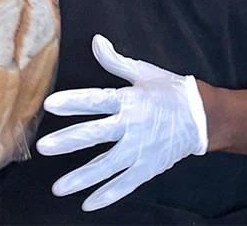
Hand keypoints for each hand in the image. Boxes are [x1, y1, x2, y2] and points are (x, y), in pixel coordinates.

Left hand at [36, 35, 208, 211]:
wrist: (202, 116)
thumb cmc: (170, 91)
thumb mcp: (144, 72)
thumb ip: (116, 61)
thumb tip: (96, 42)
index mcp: (129, 100)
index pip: (96, 99)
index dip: (73, 101)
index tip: (51, 104)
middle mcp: (131, 126)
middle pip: (95, 134)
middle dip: (68, 140)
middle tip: (44, 147)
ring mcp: (140, 149)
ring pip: (106, 165)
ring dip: (82, 177)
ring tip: (59, 187)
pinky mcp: (148, 167)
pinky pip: (126, 183)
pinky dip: (108, 195)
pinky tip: (89, 203)